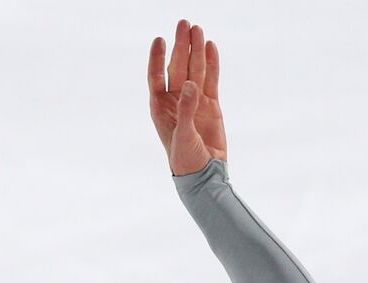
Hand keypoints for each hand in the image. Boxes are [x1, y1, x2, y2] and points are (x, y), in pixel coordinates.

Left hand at [147, 19, 227, 176]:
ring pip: (195, 70)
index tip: (160, 39)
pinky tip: (210, 46)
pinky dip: (211, 63)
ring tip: (198, 29)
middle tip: (184, 24)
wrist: (204, 173)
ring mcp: (193, 101)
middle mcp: (175, 100)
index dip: (157, 58)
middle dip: (180, 46)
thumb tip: (191, 84)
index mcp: (160, 108)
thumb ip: (186, 109)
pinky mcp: (210, 104)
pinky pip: (210, 79)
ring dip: (195, 50)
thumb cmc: (185, 159)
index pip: (156, 77)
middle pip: (177, 67)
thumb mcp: (182, 135)